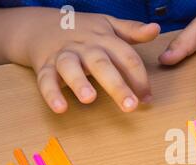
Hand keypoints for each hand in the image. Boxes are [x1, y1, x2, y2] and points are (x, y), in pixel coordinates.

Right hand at [0, 7, 159, 112]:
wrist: (40, 25)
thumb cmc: (83, 31)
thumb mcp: (109, 26)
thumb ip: (132, 30)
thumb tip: (155, 29)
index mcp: (104, 39)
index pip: (126, 57)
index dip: (139, 78)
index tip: (148, 98)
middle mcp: (85, 47)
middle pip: (102, 64)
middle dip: (117, 86)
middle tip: (130, 105)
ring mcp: (64, 56)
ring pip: (71, 68)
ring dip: (79, 83)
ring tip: (89, 99)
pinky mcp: (45, 67)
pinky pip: (45, 80)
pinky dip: (51, 94)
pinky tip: (60, 108)